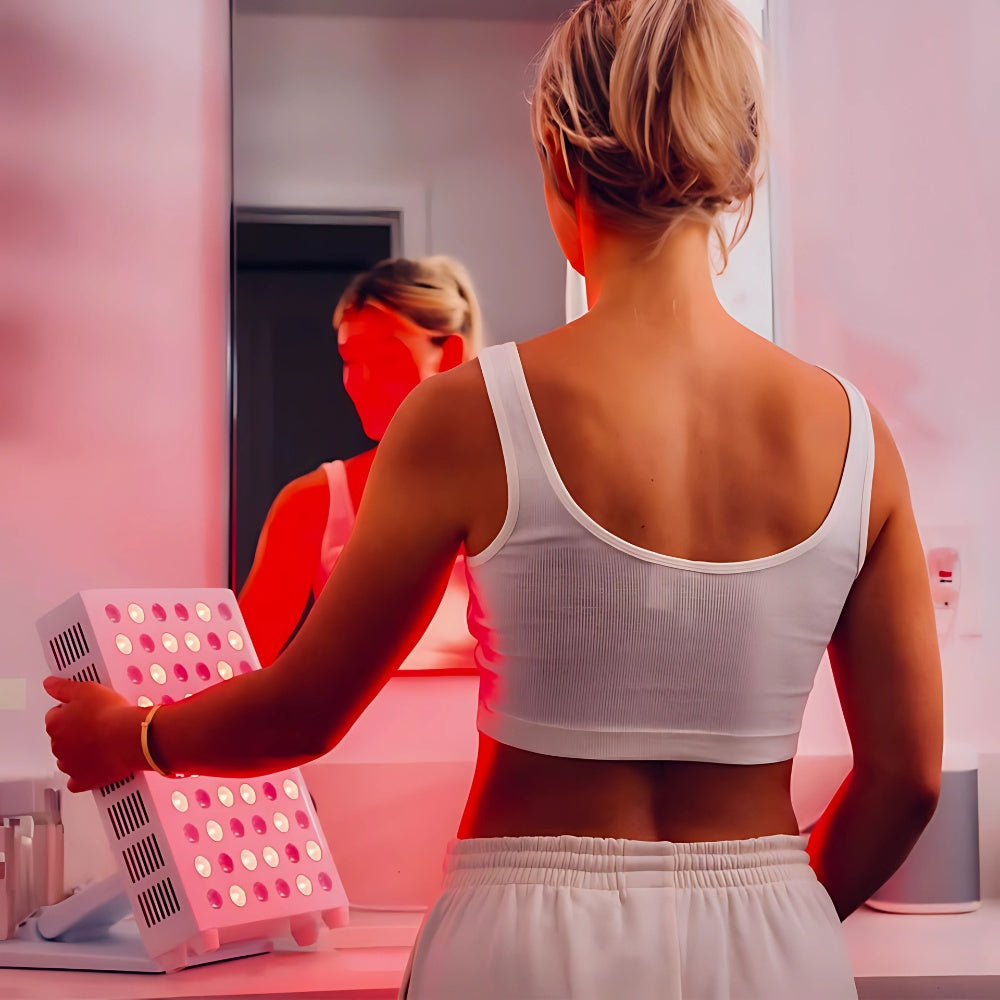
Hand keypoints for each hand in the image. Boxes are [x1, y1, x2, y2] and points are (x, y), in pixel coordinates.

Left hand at [43, 676, 142, 791]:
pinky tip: (94, 766)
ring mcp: (69, 764)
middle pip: (62, 737)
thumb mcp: (86, 689)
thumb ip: (63, 687)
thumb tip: (49, 684)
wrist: (129, 737)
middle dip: (75, 732)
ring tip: (100, 742)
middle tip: (96, 724)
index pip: (55, 715)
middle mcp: (58, 745)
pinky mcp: (82, 779)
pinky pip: (76, 781)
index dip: (71, 711)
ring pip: (68, 758)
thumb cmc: (110, 714)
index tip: (83, 710)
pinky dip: (83, 776)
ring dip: (78, 752)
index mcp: (56, 723)